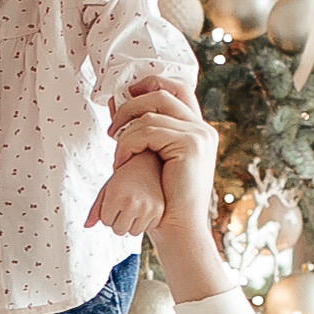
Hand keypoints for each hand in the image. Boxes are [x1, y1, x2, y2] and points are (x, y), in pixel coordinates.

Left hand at [88, 151, 165, 237]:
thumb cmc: (123, 177)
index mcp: (116, 195)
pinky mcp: (159, 211)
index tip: (114, 201)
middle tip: (123, 205)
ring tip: (133, 207)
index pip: (105, 222)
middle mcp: (132, 202)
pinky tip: (144, 207)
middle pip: (118, 231)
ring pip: (133, 232)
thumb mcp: (107, 188)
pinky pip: (147, 229)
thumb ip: (95, 208)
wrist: (149, 164)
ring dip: (131, 224)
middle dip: (118, 221)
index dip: (107, 213)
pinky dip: (144, 222)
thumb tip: (86, 226)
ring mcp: (148, 208)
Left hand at [105, 80, 223, 299]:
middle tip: (111, 127)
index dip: (149, 84)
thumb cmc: (160, 201)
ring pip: (152, 110)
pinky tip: (121, 162)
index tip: (124, 98)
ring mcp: (199, 134)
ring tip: (116, 154)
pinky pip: (149, 129)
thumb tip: (114, 102)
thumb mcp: (149, 159)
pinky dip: (128, 143)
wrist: (178, 230)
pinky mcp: (191, 144)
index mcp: (197, 130)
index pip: (177, 87)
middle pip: (162, 92)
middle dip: (130, 104)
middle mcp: (202, 128)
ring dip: (125, 129)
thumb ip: (139, 131)